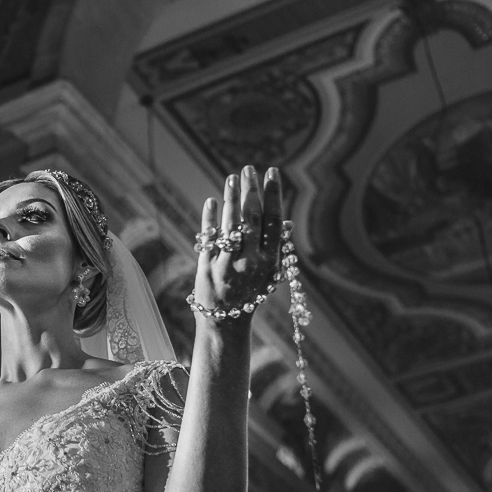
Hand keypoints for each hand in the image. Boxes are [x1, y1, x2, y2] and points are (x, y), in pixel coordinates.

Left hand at [192, 165, 282, 317]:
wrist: (226, 322)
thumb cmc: (249, 292)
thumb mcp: (268, 272)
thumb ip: (273, 246)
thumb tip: (284, 221)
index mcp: (270, 261)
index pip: (274, 221)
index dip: (273, 195)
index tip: (272, 172)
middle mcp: (251, 262)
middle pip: (252, 219)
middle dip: (251, 190)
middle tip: (248, 169)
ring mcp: (228, 265)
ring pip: (231, 225)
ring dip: (231, 199)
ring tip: (231, 178)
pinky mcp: (208, 267)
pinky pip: (209, 238)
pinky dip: (209, 219)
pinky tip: (211, 201)